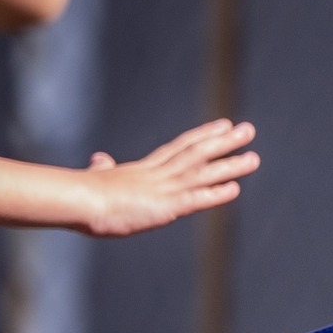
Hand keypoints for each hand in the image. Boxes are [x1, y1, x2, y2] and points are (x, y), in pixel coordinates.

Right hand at [76, 118, 258, 236]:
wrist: (77, 200)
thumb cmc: (81, 193)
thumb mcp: (96, 177)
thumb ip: (102, 168)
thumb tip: (98, 157)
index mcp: (144, 168)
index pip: (180, 146)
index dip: (203, 136)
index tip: (223, 125)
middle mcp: (159, 174)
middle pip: (197, 152)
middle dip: (225, 142)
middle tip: (249, 130)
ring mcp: (163, 188)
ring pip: (203, 172)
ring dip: (230, 166)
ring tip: (254, 158)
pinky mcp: (164, 207)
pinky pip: (196, 199)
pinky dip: (216, 193)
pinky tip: (236, 188)